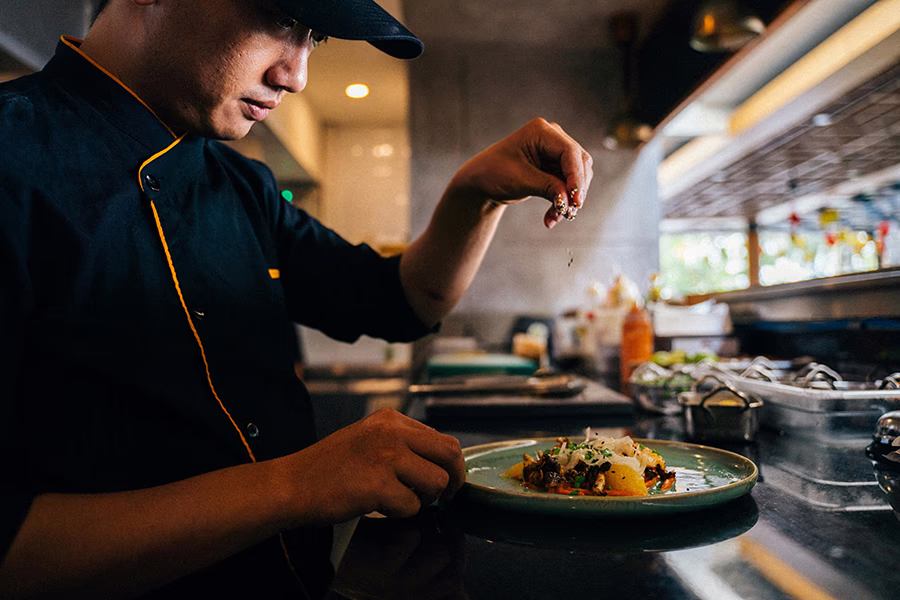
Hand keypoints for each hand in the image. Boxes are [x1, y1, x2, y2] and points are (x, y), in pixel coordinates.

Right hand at [281, 409, 464, 523]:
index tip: (446, 479)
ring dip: (424, 499)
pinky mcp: (379, 485)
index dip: (450, 464)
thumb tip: (440, 461)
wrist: (292, 483)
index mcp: (391, 419)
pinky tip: (378, 506)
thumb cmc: (329, 467)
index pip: (442, 438)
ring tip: (399, 499)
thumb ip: (402, 443)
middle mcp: (392, 432)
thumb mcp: (369, 438)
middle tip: (446, 496)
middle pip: (450, 454)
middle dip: (454, 479)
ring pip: (437, 482)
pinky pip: (412, 506)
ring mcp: (386, 457)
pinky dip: (400, 513)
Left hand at [449, 118, 593, 228]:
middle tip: (569, 213)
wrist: (481, 181)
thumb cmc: (493, 173)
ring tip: (555, 218)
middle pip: (579, 163)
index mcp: (541, 131)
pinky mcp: (555, 167)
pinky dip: (562, 202)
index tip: (576, 201)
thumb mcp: (520, 180)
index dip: (576, 177)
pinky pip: (568, 186)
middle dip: (575, 189)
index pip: (569, 152)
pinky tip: (551, 217)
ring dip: (569, 199)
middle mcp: (552, 137)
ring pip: (577, 176)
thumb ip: (548, 187)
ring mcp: (555, 152)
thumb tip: (569, 201)